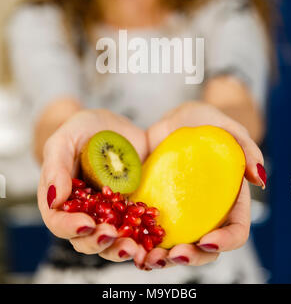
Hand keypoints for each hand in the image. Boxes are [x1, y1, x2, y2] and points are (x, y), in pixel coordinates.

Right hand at [38, 109, 148, 263]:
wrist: (112, 127)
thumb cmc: (82, 130)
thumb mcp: (65, 139)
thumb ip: (56, 166)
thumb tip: (55, 200)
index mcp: (60, 198)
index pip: (57, 221)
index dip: (69, 227)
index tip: (86, 223)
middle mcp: (82, 212)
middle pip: (84, 240)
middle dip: (97, 242)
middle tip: (112, 234)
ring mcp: (108, 214)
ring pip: (110, 242)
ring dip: (119, 248)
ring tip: (133, 247)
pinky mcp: (130, 211)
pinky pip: (135, 231)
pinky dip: (141, 240)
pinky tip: (150, 241)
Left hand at [139, 101, 265, 268]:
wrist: (173, 119)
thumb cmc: (207, 122)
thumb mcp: (228, 127)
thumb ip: (246, 147)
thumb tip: (259, 178)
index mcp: (230, 200)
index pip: (236, 231)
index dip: (226, 242)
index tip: (208, 241)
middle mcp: (205, 213)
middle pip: (205, 249)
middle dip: (192, 258)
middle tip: (174, 254)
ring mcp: (179, 212)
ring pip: (174, 246)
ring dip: (162, 258)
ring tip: (148, 258)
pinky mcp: (155, 207)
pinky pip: (148, 231)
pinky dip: (139, 241)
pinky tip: (129, 242)